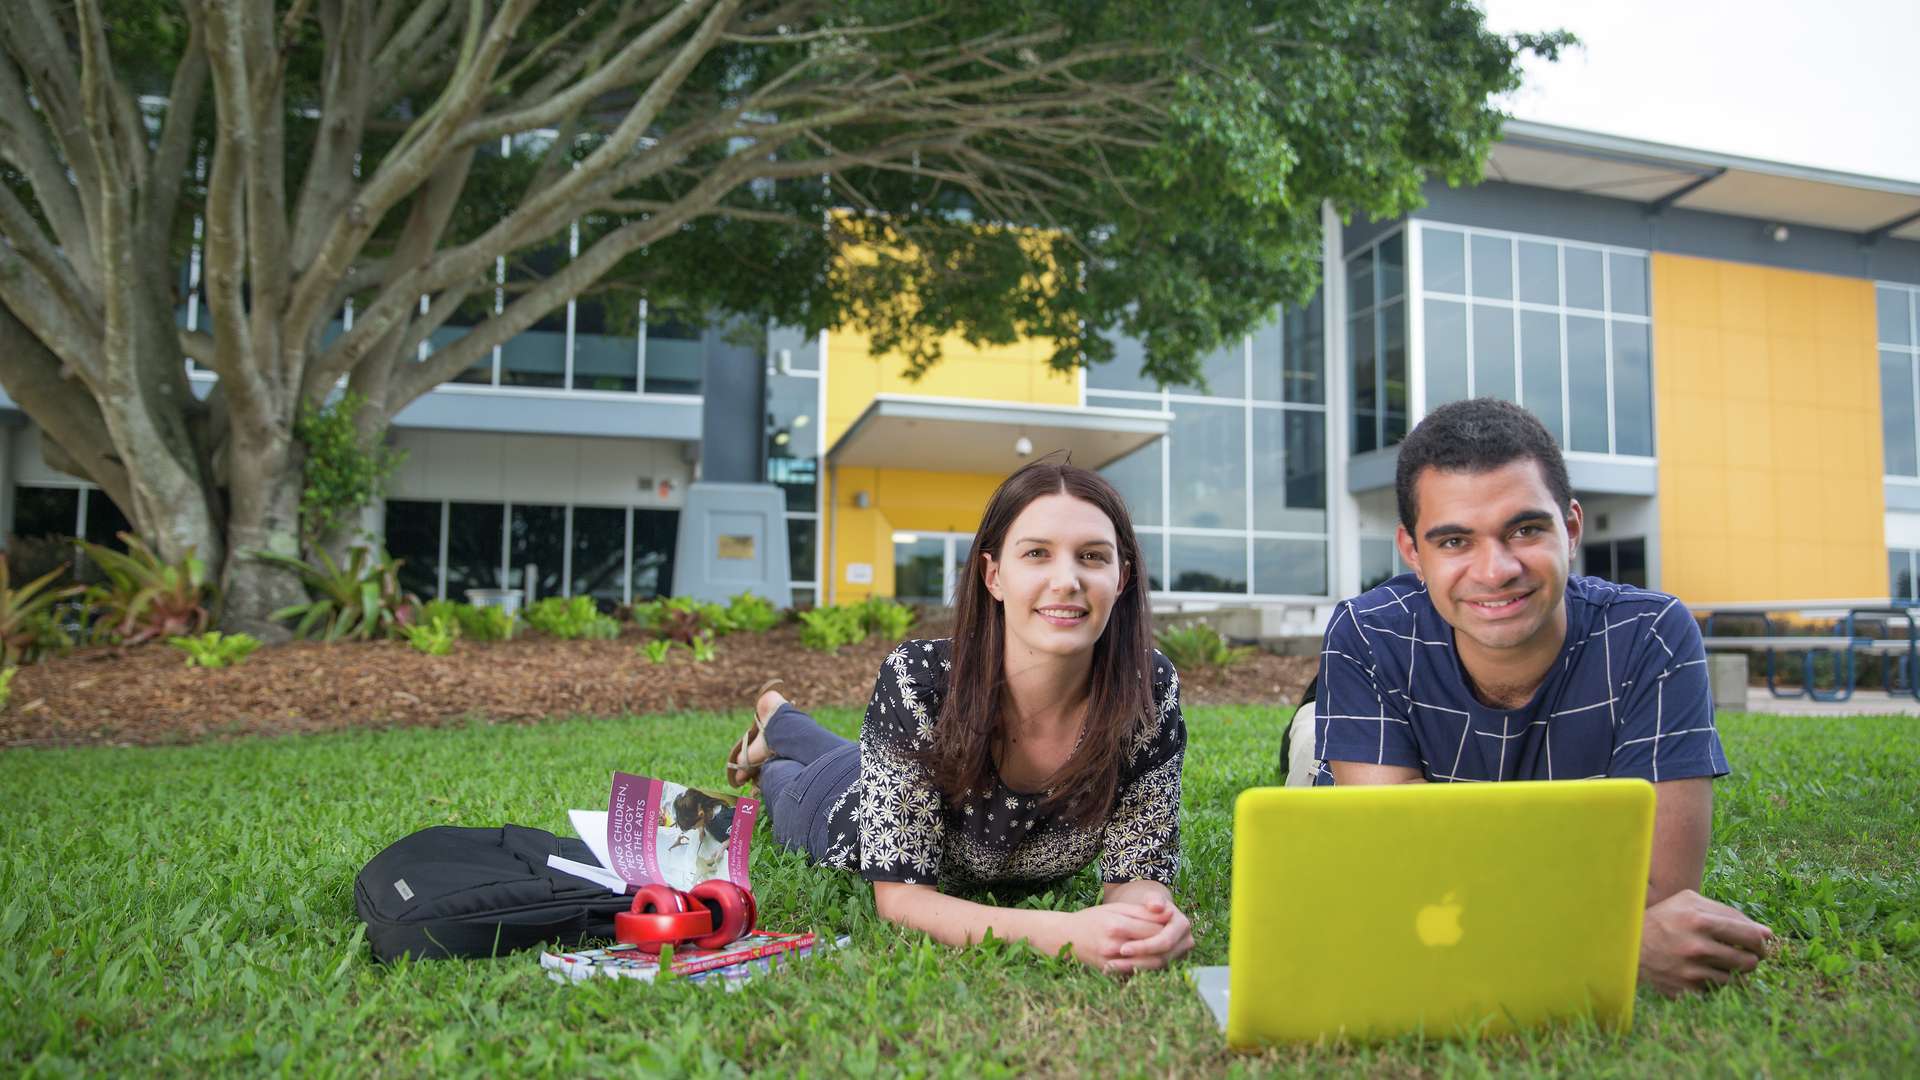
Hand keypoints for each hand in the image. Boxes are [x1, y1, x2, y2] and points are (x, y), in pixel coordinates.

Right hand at [1064, 903, 1172, 975]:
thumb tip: (1169, 914)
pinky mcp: (1110, 973)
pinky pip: (1138, 972)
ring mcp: (1112, 962)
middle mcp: (1114, 946)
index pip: (1155, 929)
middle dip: (1167, 942)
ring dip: (1162, 956)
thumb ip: (1142, 912)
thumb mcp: (1116, 909)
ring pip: (1149, 963)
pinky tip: (1152, 958)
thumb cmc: (1093, 918)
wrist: (1065, 936)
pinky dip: (1149, 966)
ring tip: (1166, 947)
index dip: (1168, 927)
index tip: (1173, 924)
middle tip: (1174, 937)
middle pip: (1154, 947)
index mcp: (1117, 925)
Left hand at [1111, 896, 1193, 972]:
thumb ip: (1153, 899)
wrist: (1155, 912)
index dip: (1144, 946)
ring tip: (1112, 968)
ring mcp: (1180, 954)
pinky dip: (1134, 969)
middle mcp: (1185, 942)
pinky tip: (1116, 970)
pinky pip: (1153, 969)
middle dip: (1138, 960)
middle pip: (1162, 957)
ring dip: (1134, 968)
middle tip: (1114, 963)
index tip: (1122, 949)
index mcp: (1182, 925)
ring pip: (1157, 966)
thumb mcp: (1151, 897)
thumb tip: (1156, 906)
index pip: (1164, 941)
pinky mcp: (1171, 961)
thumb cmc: (1150, 904)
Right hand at [1639, 889, 1773, 996]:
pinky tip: (1705, 972)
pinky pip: (1717, 991)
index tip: (1760, 943)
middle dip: (1753, 958)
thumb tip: (1767, 933)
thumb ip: (1728, 913)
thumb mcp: (1689, 903)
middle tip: (1746, 955)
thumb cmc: (1664, 918)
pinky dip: (1716, 983)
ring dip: (1734, 971)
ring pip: (1736, 979)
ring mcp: (1691, 971)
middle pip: (1749, 961)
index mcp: (1700, 920)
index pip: (1751, 936)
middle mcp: (1696, 947)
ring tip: (1723, 962)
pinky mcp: (1685, 990)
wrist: (1627, 945)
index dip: (1761, 942)